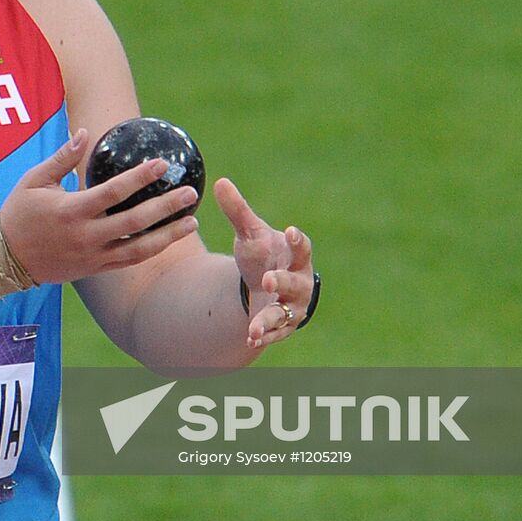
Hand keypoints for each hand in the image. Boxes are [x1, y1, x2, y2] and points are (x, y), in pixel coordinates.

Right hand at [0, 129, 200, 285]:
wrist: (5, 259)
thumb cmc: (19, 212)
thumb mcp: (34, 180)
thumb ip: (62, 157)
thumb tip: (85, 132)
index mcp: (70, 210)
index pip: (113, 192)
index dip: (139, 177)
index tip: (162, 163)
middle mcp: (85, 236)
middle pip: (134, 221)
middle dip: (165, 207)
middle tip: (189, 192)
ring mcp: (92, 256)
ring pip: (138, 248)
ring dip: (168, 235)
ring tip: (192, 221)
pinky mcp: (94, 269)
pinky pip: (129, 260)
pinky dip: (152, 249)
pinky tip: (170, 238)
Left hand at [213, 177, 314, 348]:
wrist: (265, 284)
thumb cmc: (263, 254)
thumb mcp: (249, 233)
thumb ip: (237, 211)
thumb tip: (219, 181)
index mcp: (294, 255)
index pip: (301, 247)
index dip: (298, 240)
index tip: (291, 230)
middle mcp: (298, 281)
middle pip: (294, 283)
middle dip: (283, 282)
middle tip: (269, 280)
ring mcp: (291, 306)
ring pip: (285, 314)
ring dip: (271, 320)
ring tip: (256, 328)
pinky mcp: (281, 326)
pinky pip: (275, 333)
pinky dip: (263, 336)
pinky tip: (250, 339)